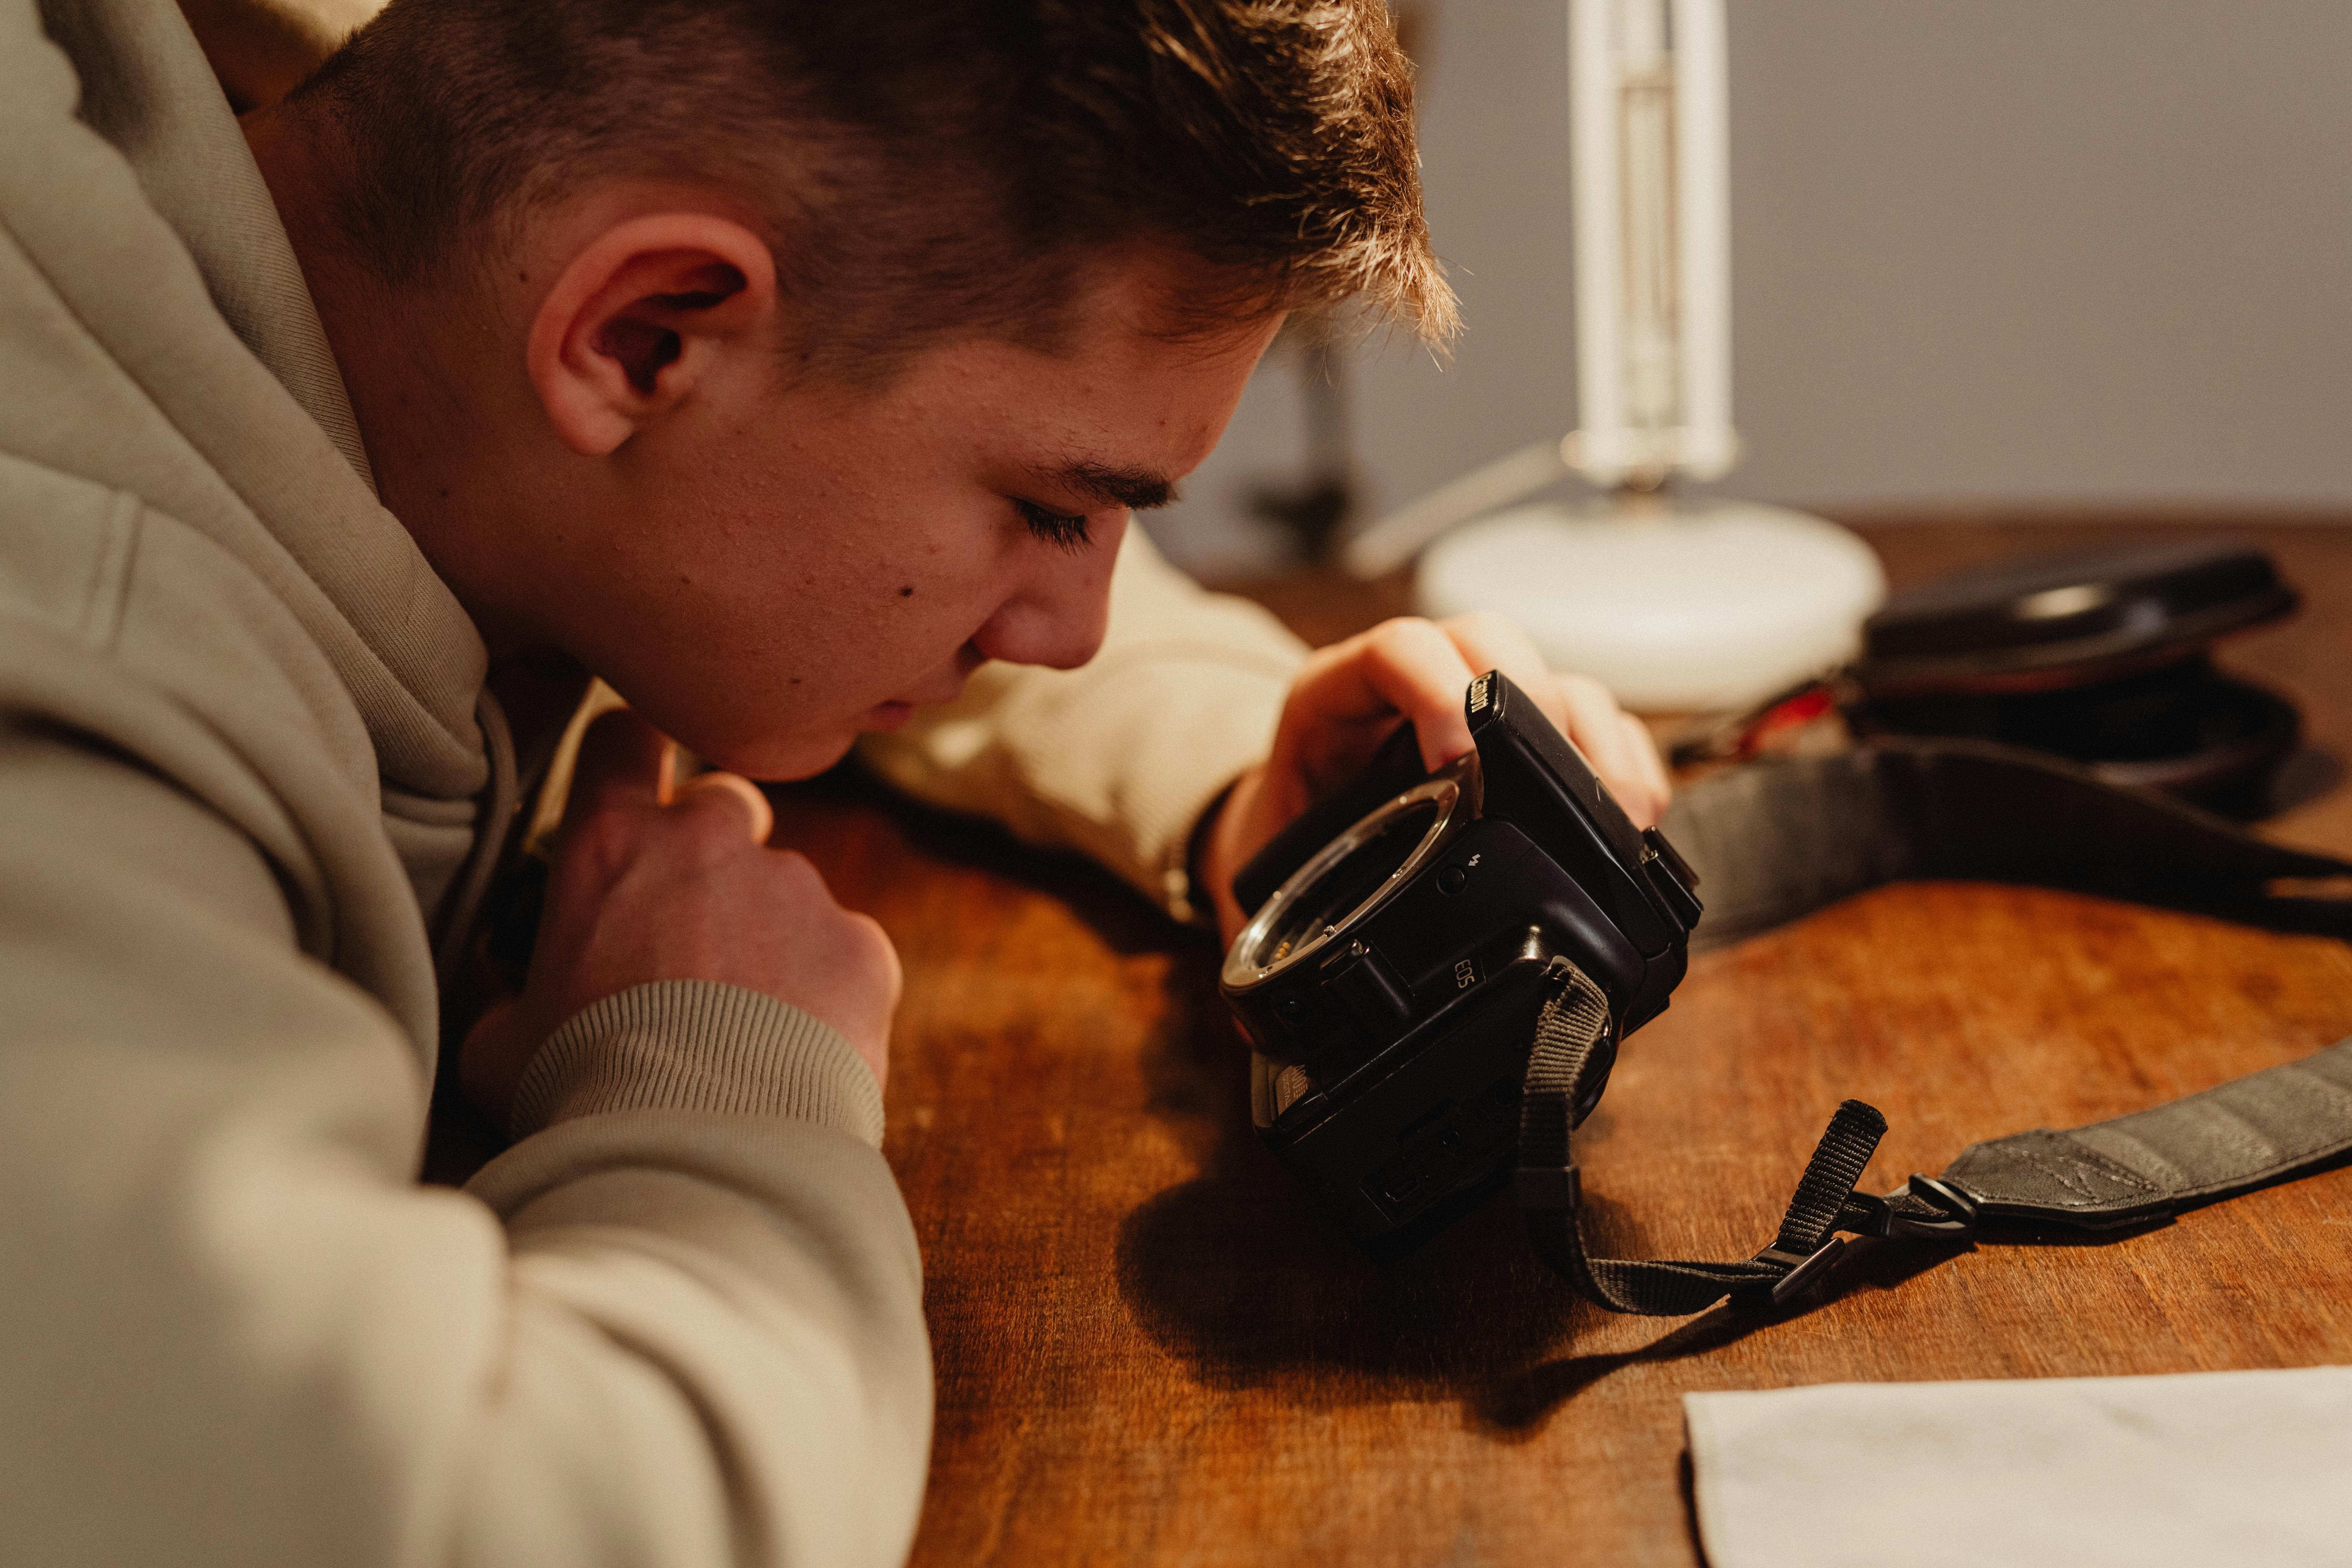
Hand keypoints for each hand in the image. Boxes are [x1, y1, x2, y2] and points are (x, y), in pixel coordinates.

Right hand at [462, 708, 901, 1122]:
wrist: (700, 1148)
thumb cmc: (583, 1093)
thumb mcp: (503, 1041)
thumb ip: (512, 994)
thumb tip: (511, 1001)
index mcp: (614, 844)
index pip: (622, 741)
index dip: (631, 760)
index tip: (635, 794)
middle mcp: (713, 842)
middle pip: (724, 802)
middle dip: (713, 849)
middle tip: (690, 933)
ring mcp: (797, 888)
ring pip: (787, 888)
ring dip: (768, 936)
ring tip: (743, 1029)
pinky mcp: (861, 945)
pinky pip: (843, 951)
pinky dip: (825, 991)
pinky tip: (796, 1054)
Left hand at [1198, 613, 1671, 944]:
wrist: (1292, 837)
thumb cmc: (1283, 845)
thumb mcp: (1266, 863)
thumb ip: (1272, 907)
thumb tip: (1269, 1011)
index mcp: (1338, 698)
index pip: (1395, 652)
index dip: (1434, 689)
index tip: (1457, 763)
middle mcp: (1417, 683)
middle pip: (1490, 642)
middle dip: (1537, 704)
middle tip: (1559, 790)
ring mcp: (1482, 704)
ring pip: (1553, 676)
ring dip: (1597, 741)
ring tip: (1624, 815)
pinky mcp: (1530, 735)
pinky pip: (1594, 720)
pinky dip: (1624, 758)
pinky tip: (1638, 814)